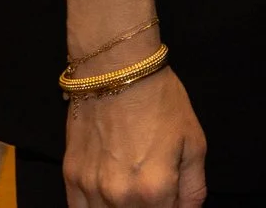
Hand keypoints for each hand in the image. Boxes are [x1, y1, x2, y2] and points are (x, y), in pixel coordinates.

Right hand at [63, 67, 206, 207]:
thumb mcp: (194, 142)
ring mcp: (91, 189)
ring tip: (133, 190)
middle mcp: (120, 197)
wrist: (118, 70)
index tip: (171, 200)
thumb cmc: (161, 102)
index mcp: (155, 191)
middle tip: (154, 192)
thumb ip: (194, 188)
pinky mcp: (71, 177)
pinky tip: (107, 199)